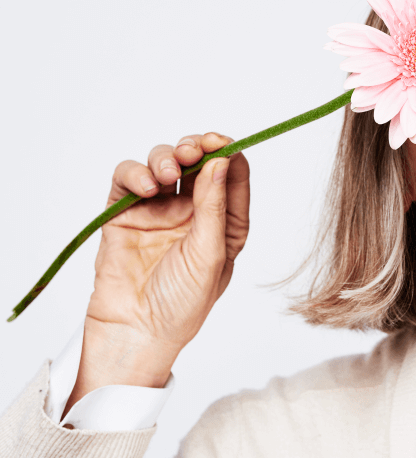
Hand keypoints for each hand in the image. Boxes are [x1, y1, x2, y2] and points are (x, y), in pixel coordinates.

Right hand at [84, 132, 249, 363]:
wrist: (135, 333)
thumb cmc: (182, 304)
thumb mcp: (210, 254)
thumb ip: (214, 206)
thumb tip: (222, 161)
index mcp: (224, 222)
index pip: (232, 174)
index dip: (227, 152)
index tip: (221, 141)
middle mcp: (193, 212)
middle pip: (197, 161)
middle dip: (195, 148)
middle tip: (191, 151)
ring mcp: (158, 211)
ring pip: (163, 163)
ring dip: (165, 158)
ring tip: (167, 176)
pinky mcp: (125, 214)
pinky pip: (128, 180)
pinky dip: (135, 174)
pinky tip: (146, 188)